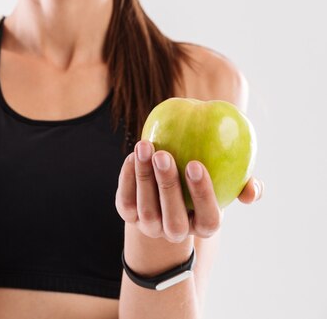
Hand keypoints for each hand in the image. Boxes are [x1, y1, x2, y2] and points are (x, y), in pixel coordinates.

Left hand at [115, 140, 262, 242]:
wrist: (165, 192)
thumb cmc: (202, 181)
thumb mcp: (227, 183)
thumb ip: (245, 185)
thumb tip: (253, 189)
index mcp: (204, 226)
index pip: (208, 218)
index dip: (202, 194)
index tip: (195, 164)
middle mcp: (176, 232)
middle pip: (173, 218)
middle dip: (167, 185)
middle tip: (163, 154)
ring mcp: (150, 227)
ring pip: (146, 208)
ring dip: (144, 177)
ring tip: (145, 146)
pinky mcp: (129, 215)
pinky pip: (126, 200)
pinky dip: (127, 178)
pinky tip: (133, 156)